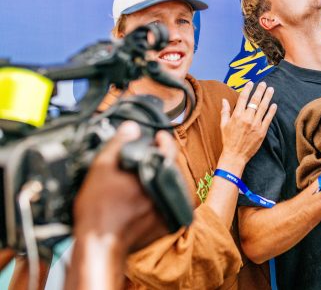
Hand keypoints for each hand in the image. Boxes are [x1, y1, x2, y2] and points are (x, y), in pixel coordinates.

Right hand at [73, 121, 170, 253]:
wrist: (100, 245)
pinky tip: (141, 199)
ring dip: (158, 180)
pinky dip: (157, 198)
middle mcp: (168, 192)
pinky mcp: (167, 225)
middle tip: (144, 160)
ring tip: (140, 180)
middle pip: (169, 169)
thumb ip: (119, 144)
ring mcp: (170, 209)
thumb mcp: (102, 169)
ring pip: (168, 186)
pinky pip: (166, 204)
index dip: (164, 139)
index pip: (170, 150)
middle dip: (159, 161)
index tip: (159, 136)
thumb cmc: (98, 210)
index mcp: (157, 175)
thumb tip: (132, 127)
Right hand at [220, 81, 276, 165]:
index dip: (247, 89)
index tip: (251, 83)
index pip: (243, 98)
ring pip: (263, 107)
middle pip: (255, 101)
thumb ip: (225, 111)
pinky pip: (268, 119)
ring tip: (271, 90)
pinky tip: (274, 104)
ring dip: (267, 97)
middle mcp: (247, 118)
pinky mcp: (262, 131)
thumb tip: (224, 99)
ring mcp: (255, 124)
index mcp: (237, 115)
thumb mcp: (223, 125)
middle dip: (260, 90)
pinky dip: (271, 111)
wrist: (235, 155)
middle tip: (264, 84)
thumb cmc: (228, 140)